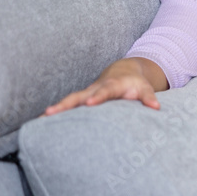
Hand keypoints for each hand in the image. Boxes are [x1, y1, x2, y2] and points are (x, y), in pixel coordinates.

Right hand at [44, 57, 163, 115]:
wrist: (123, 72)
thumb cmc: (135, 84)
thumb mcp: (145, 88)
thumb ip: (149, 97)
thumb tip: (156, 107)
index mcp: (112, 85)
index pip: (104, 91)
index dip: (97, 97)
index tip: (89, 103)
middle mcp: (95, 89)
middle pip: (79, 96)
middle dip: (65, 104)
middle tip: (50, 112)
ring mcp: (86, 94)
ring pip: (69, 100)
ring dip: (56, 109)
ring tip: (40, 119)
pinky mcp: (81, 99)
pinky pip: (67, 106)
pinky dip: (56, 112)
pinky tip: (40, 123)